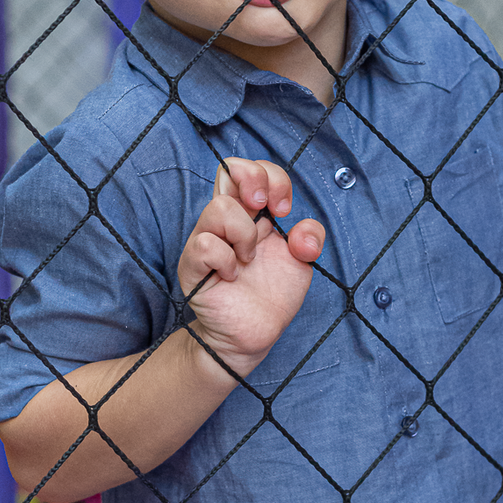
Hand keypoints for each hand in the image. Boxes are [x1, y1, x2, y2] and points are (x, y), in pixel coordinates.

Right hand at [177, 157, 324, 378]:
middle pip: (228, 170)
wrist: (255, 333)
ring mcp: (206, 240)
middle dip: (255, 181)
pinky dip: (226, 260)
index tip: (284, 211)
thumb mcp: (302, 261)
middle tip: (265, 210)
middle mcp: (227, 221)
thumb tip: (301, 232)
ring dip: (243, 235)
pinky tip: (232, 277)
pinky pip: (205, 244)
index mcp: (252, 214)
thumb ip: (310, 237)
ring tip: (247, 260)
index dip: (273, 179)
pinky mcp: (193, 266)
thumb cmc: (272, 294)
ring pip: (218, 208)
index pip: (253, 171)